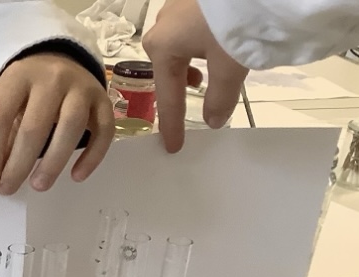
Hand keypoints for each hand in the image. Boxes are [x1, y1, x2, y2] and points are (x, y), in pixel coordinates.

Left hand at [0, 53, 113, 195]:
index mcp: (18, 76)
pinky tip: (77, 176)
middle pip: (35, 126)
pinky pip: (103, 130)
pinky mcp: (103, 99)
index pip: (0, 116)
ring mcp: (81, 87)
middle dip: (19, 164)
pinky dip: (92, 156)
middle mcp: (52, 78)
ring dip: (53, 162)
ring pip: (71, 127)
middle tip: (9, 189)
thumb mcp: (8, 104)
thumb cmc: (27, 92)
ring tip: (39, 186)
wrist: (59, 60)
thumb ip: (3, 138)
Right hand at [142, 0, 248, 152]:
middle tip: (188, 102)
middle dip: (176, 86)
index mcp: (162, 47)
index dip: (172, 124)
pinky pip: (190, 27)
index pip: (167, 95)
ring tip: (204, 71)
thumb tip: (215, 120)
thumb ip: (220, 96)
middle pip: (168, 66)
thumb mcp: (229, 64)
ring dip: (190, 62)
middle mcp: (162, 26)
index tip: (173, 146)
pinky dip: (199, 42)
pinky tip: (214, 41)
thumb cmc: (231, 20)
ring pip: (179, 44)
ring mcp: (177, 6)